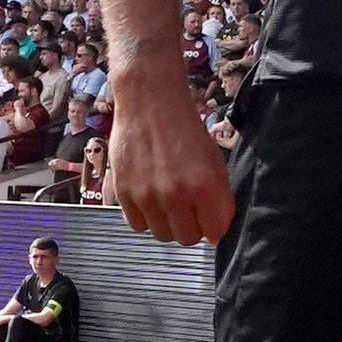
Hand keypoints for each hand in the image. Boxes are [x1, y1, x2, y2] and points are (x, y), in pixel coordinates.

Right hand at [109, 67, 233, 245]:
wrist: (150, 103)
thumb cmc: (185, 129)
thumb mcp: (214, 160)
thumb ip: (217, 196)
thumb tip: (215, 226)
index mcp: (205, 187)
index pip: (216, 232)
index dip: (215, 226)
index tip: (209, 218)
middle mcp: (176, 196)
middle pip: (188, 239)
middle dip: (192, 226)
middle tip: (188, 208)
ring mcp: (147, 197)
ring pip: (162, 235)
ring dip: (168, 223)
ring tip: (167, 201)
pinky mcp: (124, 193)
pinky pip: (137, 225)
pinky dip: (145, 217)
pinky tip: (149, 198)